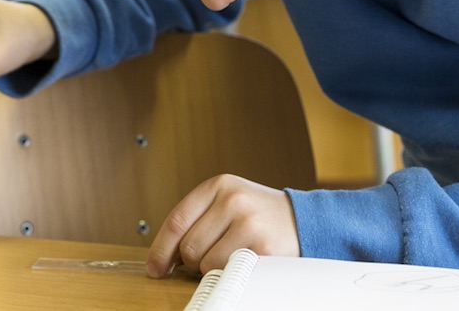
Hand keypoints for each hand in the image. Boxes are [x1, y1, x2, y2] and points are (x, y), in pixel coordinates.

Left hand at [146, 174, 299, 277]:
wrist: (303, 220)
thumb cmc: (258, 215)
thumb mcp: (227, 202)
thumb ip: (197, 219)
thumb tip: (164, 255)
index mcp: (218, 186)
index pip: (176, 220)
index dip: (161, 249)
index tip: (155, 266)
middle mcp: (233, 200)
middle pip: (188, 246)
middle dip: (192, 260)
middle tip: (208, 256)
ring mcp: (249, 223)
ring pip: (206, 263)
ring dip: (212, 267)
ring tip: (231, 254)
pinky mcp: (262, 247)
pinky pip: (228, 271)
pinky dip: (229, 272)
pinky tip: (242, 260)